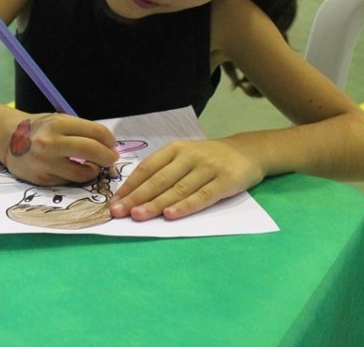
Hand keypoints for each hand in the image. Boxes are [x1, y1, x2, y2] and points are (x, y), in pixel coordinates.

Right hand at [3, 114, 118, 184]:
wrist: (8, 139)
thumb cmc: (40, 129)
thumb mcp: (58, 121)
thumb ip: (81, 131)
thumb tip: (109, 146)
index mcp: (58, 123)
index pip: (95, 132)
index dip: (109, 140)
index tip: (112, 145)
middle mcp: (50, 142)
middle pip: (92, 151)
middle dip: (108, 157)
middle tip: (112, 159)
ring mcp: (45, 162)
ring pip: (83, 173)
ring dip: (94, 171)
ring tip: (93, 166)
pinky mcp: (42, 178)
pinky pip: (69, 181)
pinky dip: (77, 177)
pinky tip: (74, 170)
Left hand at [108, 138, 263, 220]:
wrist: (249, 151)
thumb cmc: (209, 158)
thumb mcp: (185, 156)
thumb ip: (165, 170)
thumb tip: (134, 194)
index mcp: (175, 148)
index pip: (147, 168)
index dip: (130, 186)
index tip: (114, 202)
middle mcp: (189, 156)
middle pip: (158, 179)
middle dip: (136, 197)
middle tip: (118, 212)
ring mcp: (207, 168)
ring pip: (177, 189)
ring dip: (155, 204)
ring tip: (137, 216)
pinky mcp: (225, 181)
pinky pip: (202, 196)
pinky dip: (185, 206)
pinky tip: (170, 215)